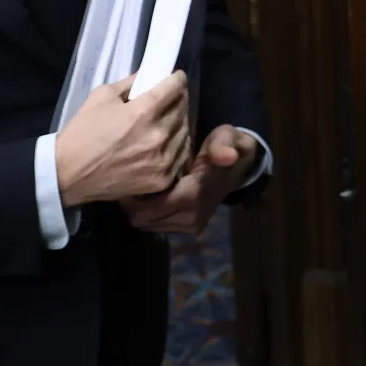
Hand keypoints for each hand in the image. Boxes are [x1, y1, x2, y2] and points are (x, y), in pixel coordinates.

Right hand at [54, 72, 189, 206]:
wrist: (68, 174)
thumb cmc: (82, 132)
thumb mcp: (102, 95)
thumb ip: (130, 83)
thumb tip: (149, 76)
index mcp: (144, 112)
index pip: (175, 87)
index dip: (177, 79)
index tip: (175, 78)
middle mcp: (158, 135)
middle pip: (182, 109)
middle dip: (178, 100)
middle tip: (170, 99)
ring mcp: (162, 160)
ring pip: (185, 133)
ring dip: (179, 123)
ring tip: (168, 121)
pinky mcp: (162, 180)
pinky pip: (180, 156)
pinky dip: (177, 147)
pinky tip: (167, 143)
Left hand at [121, 125, 262, 234]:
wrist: (239, 165)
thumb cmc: (225, 145)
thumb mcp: (224, 136)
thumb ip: (221, 144)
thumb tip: (228, 156)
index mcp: (192, 197)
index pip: (146, 210)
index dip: (130, 197)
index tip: (126, 177)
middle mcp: (191, 217)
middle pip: (143, 220)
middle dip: (132, 203)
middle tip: (131, 180)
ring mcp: (191, 226)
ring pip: (148, 225)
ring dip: (141, 209)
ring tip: (142, 187)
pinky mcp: (191, 229)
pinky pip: (158, 226)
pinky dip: (152, 214)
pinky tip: (154, 195)